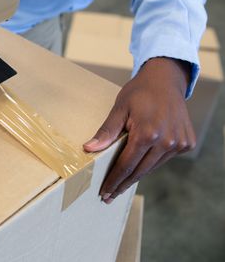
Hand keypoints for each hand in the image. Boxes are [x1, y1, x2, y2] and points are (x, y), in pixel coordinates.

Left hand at [83, 57, 195, 203]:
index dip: (114, 180)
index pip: (126, 165)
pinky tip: (139, 167)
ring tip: (120, 185)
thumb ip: (106, 132)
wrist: (165, 80)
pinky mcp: (186, 143)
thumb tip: (89, 149)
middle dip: (122, 184)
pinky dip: (151, 163)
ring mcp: (179, 143)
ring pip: (152, 167)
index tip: (104, 192)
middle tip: (108, 196)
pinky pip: (163, 160)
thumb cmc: (139, 93)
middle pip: (139, 171)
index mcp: (147, 133)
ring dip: (136, 176)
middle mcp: (166, 141)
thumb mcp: (119, 109)